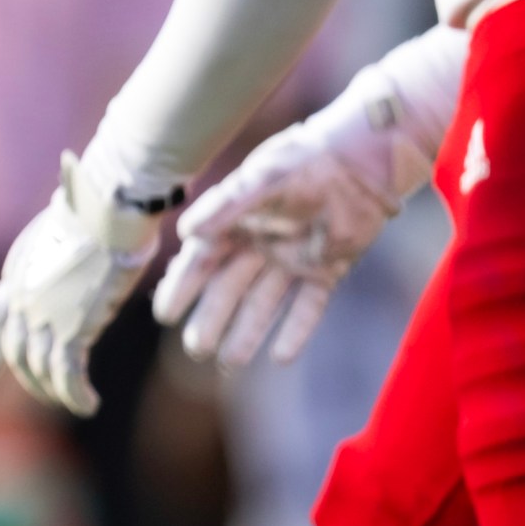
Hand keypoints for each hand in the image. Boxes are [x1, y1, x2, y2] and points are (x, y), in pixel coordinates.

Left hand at [0, 149, 166, 416]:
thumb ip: (55, 258)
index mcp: (17, 272)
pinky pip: (68, 377)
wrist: (106, 211)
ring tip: (75, 402)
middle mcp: (22, 299)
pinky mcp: (73, 330)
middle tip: (47, 393)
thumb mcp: (60, 232)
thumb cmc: (95, 212)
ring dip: (56, 393)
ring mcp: (44, 317)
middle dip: (31, 379)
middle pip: (18, 352)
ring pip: (42, 370)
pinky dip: (76, 396)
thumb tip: (68, 261)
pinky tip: (89, 404)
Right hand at [152, 59, 444, 368]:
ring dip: (246, 332)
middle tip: (196, 349)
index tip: (165, 314)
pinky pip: (307, 307)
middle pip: (228, 289)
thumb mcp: (260, 181)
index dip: (183, 287)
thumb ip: (225, 207)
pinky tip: (280, 358)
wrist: (359, 162)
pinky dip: (295, 332)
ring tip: (229, 362)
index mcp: (237, 222)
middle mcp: (260, 244)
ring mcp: (292, 259)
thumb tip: (187, 234)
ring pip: (263, 303)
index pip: (203, 261)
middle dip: (212, 319)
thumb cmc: (303, 163)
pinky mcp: (326, 270)